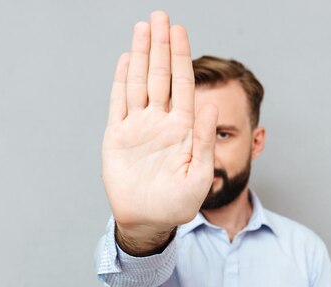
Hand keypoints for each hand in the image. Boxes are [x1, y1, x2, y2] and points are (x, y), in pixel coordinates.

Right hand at [102, 11, 217, 253]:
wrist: (147, 221)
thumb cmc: (178, 204)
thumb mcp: (199, 174)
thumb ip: (205, 139)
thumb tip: (213, 105)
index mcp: (183, 129)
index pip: (184, 85)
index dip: (181, 58)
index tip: (180, 32)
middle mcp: (161, 121)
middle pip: (161, 75)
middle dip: (162, 46)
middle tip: (162, 16)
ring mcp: (139, 126)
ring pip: (140, 82)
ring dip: (142, 55)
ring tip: (144, 28)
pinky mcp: (117, 136)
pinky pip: (119, 102)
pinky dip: (122, 80)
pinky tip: (126, 59)